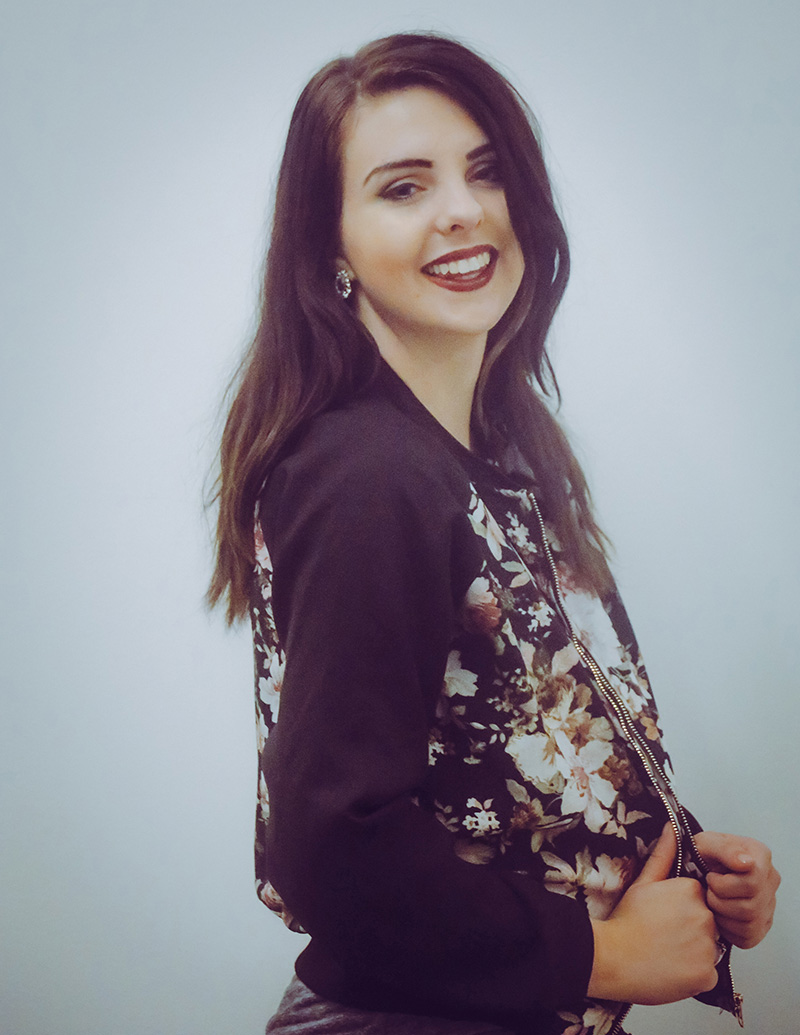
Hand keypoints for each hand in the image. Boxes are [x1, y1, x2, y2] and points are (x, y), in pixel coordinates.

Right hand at [588, 824, 718, 1004]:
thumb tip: (673, 828)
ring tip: (665, 953)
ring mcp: (708, 948)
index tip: (663, 915)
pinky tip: (672, 968)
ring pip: (707, 948)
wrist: (613, 959)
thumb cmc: (626, 921)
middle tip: (662, 935)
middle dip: (689, 929)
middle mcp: (706, 917)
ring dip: (693, 952)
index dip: (679, 907)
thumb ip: (663, 855)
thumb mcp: (642, 883)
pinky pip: (707, 973)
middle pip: (705, 922)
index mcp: (692, 891)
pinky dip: (694, 974)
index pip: (697, 898)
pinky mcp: (707, 975)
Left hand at [694, 831, 779, 948]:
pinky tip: (718, 912)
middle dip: (719, 900)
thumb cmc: (703, 853)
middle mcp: (770, 879)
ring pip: (749, 924)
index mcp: (761, 856)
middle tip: (708, 890)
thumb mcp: (707, 843)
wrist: (699, 866)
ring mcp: (769, 904)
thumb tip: (747, 863)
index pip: (753, 883)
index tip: (711, 876)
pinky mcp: (762, 925)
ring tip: (712, 899)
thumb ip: (726, 849)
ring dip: (721, 914)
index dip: (724, 885)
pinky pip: (748, 937)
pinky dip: (727, 929)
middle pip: (750, 907)